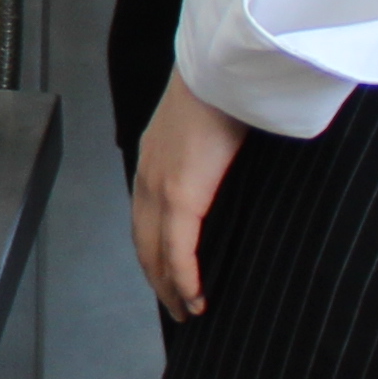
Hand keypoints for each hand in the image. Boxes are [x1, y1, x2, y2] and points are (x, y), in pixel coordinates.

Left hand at [133, 81, 248, 320]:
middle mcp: (148, 175)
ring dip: (170, 287)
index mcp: (155, 157)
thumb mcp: (211, 123)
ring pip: (156, 253)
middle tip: (175, 304)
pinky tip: (195, 299)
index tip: (166, 271)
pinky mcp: (180, 196)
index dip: (154, 248)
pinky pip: (177, 251)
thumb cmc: (225, 86)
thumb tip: (233, 167)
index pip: (146, 215)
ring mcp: (159, 188)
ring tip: (187, 311)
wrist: (220, 67)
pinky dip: (184, 279)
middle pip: (144, 241)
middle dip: (158, 277)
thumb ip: (213, 151)